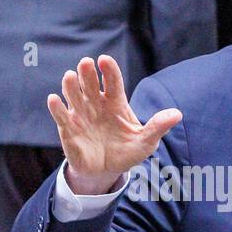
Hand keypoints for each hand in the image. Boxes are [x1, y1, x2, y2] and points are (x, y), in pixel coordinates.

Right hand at [47, 55, 180, 194]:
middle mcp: (96, 104)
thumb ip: (157, 127)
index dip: (108, 70)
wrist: (107, 171)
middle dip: (87, 74)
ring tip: (69, 77)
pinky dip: (57, 108)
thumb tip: (177, 114)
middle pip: (90, 85)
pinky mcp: (68, 130)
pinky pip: (62, 117)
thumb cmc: (127, 151)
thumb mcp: (145, 141)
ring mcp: (81, 115)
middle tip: (86, 63)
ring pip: (74, 96)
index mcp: (115, 102)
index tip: (104, 60)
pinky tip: (54, 99)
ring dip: (71, 86)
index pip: (112, 82)